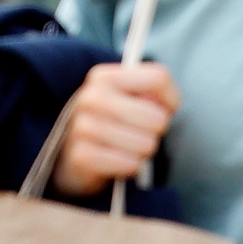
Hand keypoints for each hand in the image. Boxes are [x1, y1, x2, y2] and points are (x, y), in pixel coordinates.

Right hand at [53, 62, 180, 197]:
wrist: (71, 154)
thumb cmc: (111, 123)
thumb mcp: (131, 97)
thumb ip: (155, 92)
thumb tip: (163, 107)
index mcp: (103, 77)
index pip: (158, 78)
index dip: (170, 99)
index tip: (162, 109)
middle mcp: (89, 98)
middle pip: (156, 117)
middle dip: (156, 131)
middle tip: (140, 133)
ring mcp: (83, 127)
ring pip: (145, 144)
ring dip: (143, 151)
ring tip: (128, 147)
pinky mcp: (82, 156)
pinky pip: (130, 164)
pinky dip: (131, 166)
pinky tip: (119, 161)